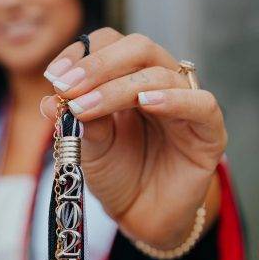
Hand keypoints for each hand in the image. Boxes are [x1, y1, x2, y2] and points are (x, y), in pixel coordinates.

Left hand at [40, 28, 227, 249]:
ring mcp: (187, 103)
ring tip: (87, 107)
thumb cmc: (117, 174)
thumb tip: (49, 100)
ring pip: (161, 75)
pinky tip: (146, 103)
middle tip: (67, 86)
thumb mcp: (88, 145)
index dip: (83, 54)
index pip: (111, 43)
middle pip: (138, 48)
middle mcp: (160, 81)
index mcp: (130, 76)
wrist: (141, 215)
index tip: (54, 76)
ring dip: (119, 88)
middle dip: (99, 65)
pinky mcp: (209, 131)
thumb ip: (76, 119)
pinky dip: (174, 99)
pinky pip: (201, 104)